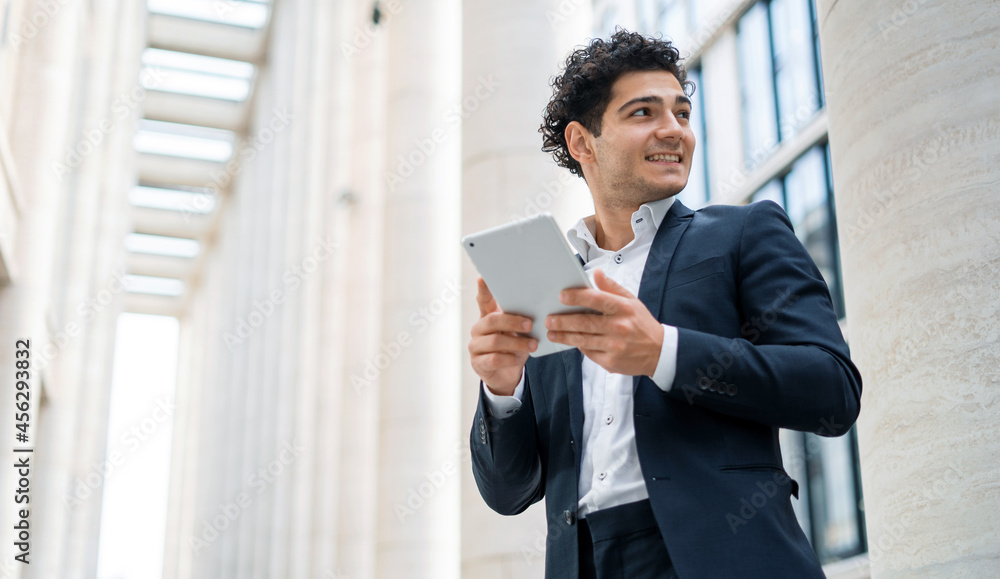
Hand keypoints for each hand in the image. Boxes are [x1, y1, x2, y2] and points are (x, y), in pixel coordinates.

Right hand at [469, 277, 537, 395]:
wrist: (506, 375)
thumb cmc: (513, 347)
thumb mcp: (517, 333)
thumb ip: (521, 321)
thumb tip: (538, 309)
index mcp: (488, 317)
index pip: (483, 300)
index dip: (483, 290)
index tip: (482, 277)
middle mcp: (478, 329)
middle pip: (492, 320)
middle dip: (513, 322)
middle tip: (530, 325)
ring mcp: (475, 346)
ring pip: (495, 341)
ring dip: (516, 343)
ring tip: (533, 345)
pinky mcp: (478, 363)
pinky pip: (493, 359)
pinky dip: (509, 358)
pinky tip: (518, 359)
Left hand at [546, 269, 662, 375]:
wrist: (659, 352)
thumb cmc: (642, 324)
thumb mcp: (632, 301)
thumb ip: (612, 288)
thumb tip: (596, 273)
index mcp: (624, 309)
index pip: (597, 299)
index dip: (577, 297)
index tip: (562, 296)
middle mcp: (619, 327)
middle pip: (584, 323)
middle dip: (563, 321)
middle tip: (549, 319)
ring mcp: (614, 346)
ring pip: (582, 340)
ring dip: (564, 336)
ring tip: (552, 332)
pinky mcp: (610, 362)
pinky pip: (589, 352)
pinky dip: (579, 346)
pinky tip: (570, 341)